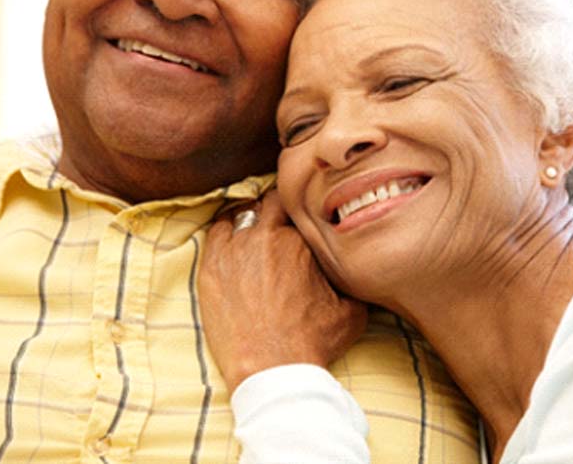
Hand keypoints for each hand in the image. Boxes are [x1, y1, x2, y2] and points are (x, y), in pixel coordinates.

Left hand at [198, 190, 367, 393]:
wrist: (272, 369)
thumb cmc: (312, 342)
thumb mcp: (351, 311)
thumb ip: (352, 281)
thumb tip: (361, 270)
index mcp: (301, 241)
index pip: (299, 207)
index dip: (300, 212)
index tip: (299, 221)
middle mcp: (267, 237)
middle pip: (270, 202)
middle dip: (275, 209)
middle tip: (277, 223)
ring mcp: (235, 250)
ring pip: (241, 214)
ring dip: (248, 220)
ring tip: (253, 234)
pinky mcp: (211, 267)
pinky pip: (215, 232)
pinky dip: (224, 232)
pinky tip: (231, 243)